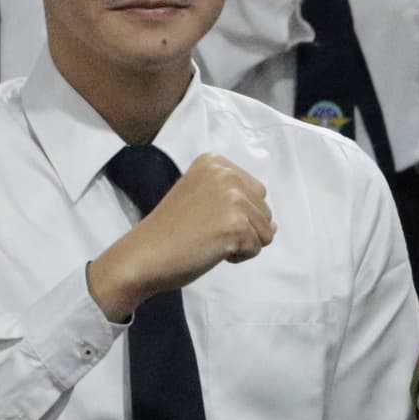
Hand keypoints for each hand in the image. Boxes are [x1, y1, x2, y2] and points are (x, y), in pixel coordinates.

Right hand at [89, 152, 273, 318]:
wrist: (144, 254)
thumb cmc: (170, 231)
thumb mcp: (202, 198)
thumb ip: (236, 201)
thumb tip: (273, 226)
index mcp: (215, 162)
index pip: (255, 191)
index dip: (236, 213)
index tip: (205, 217)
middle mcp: (226, 174)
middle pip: (264, 209)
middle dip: (243, 227)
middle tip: (207, 231)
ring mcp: (232, 198)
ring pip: (265, 231)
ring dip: (241, 243)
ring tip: (209, 240)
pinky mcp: (235, 225)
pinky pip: (256, 248)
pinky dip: (237, 256)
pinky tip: (210, 251)